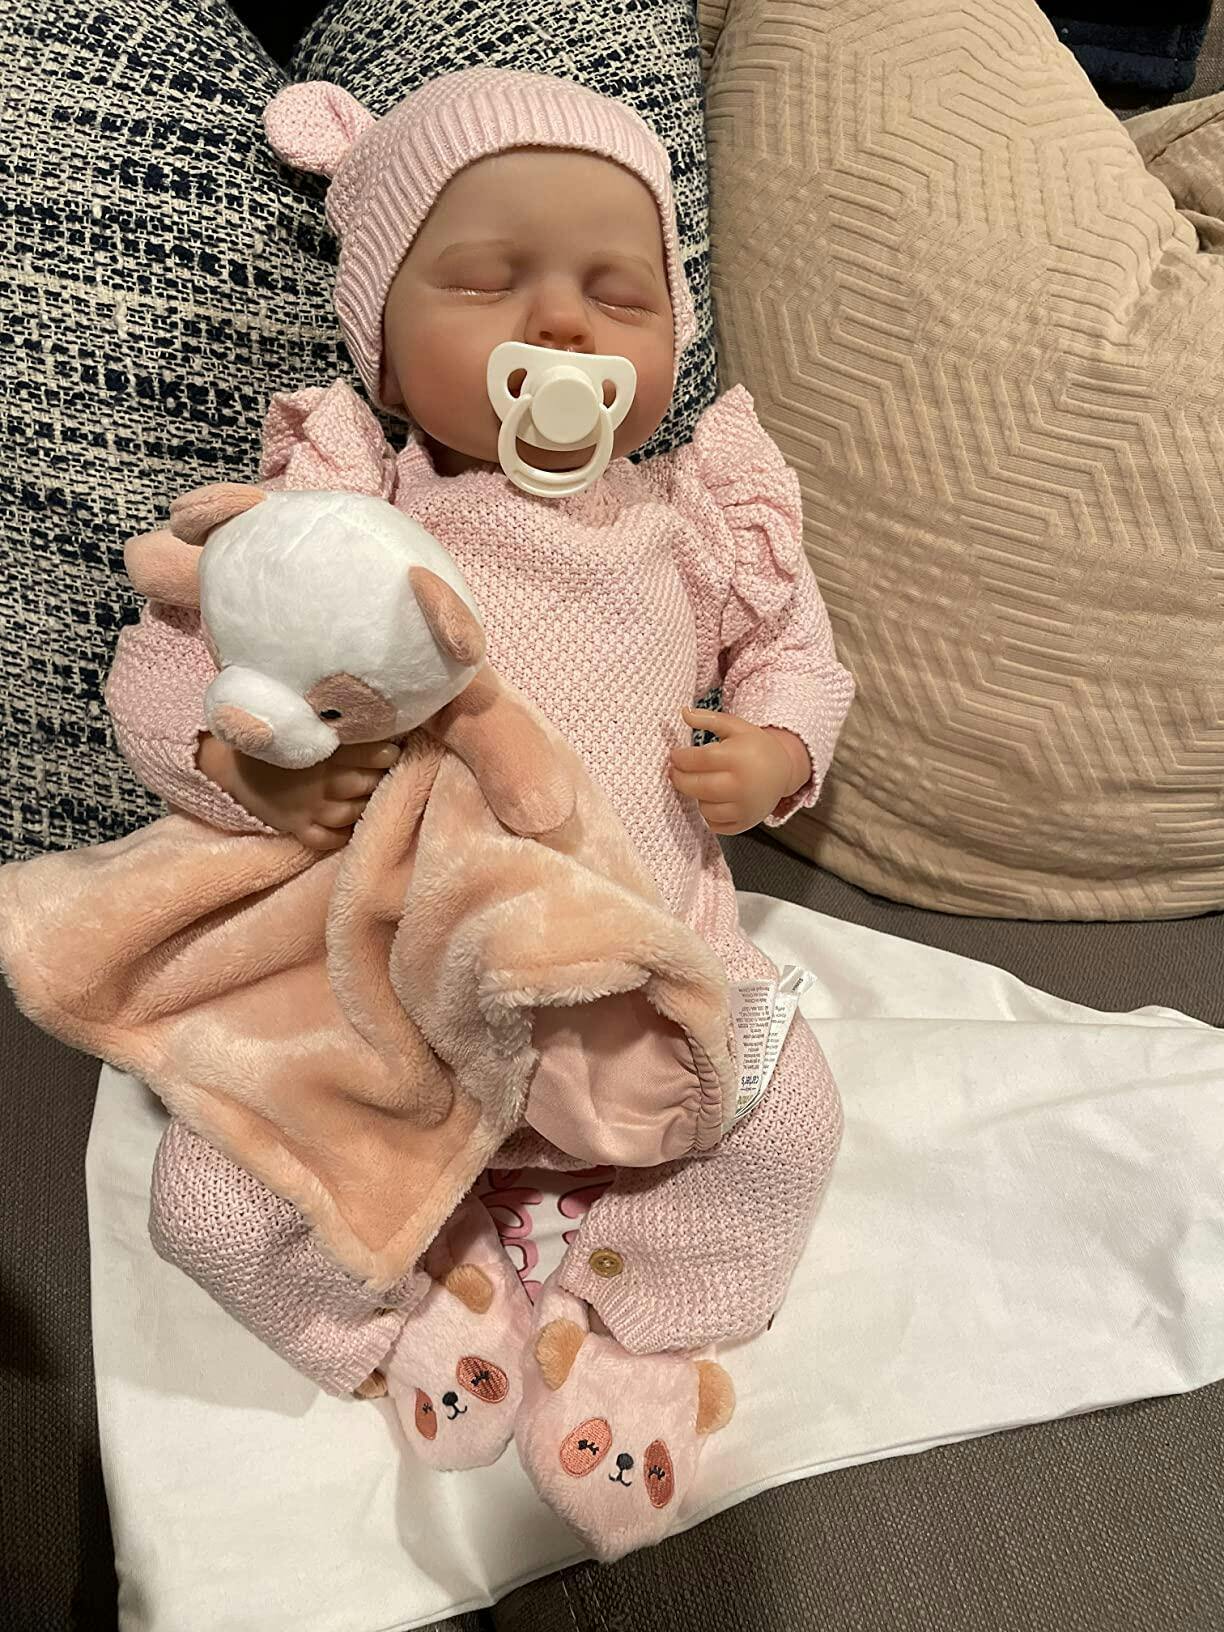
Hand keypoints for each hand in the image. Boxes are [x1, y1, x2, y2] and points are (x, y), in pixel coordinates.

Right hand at [195, 735, 401, 850]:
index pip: (369, 754)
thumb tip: (372, 713)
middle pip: (365, 785)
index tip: (395, 750)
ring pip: (351, 812)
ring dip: (365, 805)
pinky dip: (342, 834)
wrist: (227, 764)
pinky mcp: (295, 827)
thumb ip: (330, 721)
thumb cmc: (270, 736)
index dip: (386, 754)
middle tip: (387, 773)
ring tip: (371, 795)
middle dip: (379, 778)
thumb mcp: (298, 719)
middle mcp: (318, 782)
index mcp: (320, 749)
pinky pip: (326, 839)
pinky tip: (349, 823)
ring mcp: (307, 808)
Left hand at [668, 709, 809, 834]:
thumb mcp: (736, 727)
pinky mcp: (745, 823)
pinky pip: (714, 825)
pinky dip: (710, 814)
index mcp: (739, 758)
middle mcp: (742, 785)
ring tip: (703, 783)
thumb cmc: (755, 747)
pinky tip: (715, 800)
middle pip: (697, 787)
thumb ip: (709, 719)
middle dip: (679, 779)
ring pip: (704, 809)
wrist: (783, 771)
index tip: (675, 755)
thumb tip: (683, 712)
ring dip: (697, 797)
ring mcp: (745, 808)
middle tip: (675, 771)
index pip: (698, 760)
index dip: (680, 758)